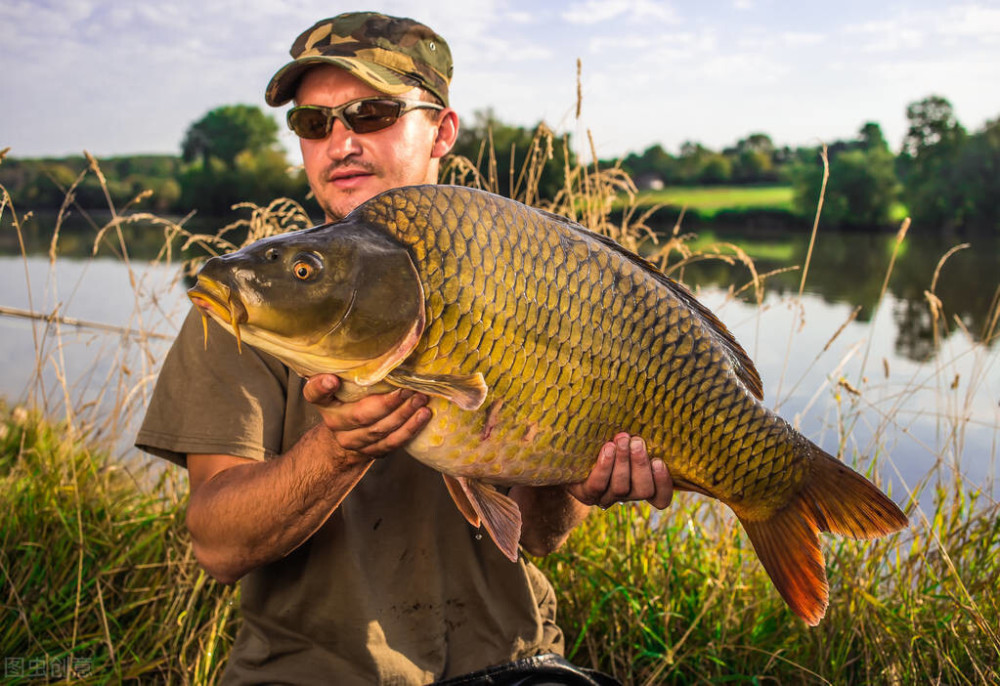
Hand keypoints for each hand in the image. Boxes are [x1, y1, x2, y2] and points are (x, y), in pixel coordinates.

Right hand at [302, 374, 430, 457]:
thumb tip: (381, 340)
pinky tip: (423, 415)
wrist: (349, 432)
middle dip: (388, 402)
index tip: (332, 379)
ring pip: (379, 430)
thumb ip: (352, 367)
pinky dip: (410, 429)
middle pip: (360, 415)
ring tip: (420, 398)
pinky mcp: (371, 451)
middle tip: (408, 388)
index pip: (314, 394)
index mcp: (324, 401)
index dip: (321, 387)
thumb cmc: (351, 396)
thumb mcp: (345, 380)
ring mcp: (352, 440)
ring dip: (404, 414)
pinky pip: (392, 443)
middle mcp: (334, 422)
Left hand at [566, 433, 673, 509]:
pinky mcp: (586, 494)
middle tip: (637, 441)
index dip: (664, 484)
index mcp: (640, 485)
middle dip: (641, 464)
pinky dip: (605, 466)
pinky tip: (607, 448)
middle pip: (643, 491)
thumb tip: (652, 411)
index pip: (660, 498)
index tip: (659, 461)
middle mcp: (626, 496)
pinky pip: (598, 485)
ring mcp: (606, 497)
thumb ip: (637, 437)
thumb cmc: (604, 440)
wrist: (568, 454)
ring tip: (621, 439)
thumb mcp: (625, 440)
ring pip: (621, 488)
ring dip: (623, 461)